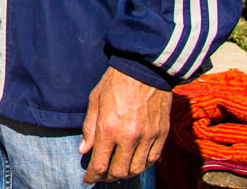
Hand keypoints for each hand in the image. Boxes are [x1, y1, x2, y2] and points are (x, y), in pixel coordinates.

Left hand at [80, 67, 172, 182]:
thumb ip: (89, 128)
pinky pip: (153, 159)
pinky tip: (135, 162)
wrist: (143, 68)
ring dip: (126, 173)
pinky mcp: (162, 134)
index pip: (100, 164)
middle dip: (108, 176)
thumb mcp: (94, 101)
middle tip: (101, 175)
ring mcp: (148, 137)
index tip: (88, 180)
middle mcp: (130, 137)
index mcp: (109, 129)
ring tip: (117, 170)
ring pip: (138, 169)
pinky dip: (143, 165)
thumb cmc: (115, 82)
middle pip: (119, 171)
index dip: (93, 176)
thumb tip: (84, 150)